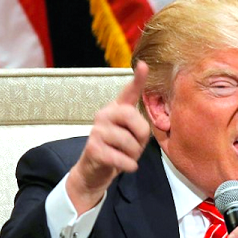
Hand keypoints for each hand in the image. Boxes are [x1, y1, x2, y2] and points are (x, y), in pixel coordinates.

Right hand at [66, 61, 150, 214]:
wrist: (95, 171)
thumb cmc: (117, 150)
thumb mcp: (131, 135)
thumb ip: (138, 125)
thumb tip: (144, 128)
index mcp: (117, 109)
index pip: (128, 92)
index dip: (138, 79)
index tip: (144, 65)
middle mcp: (104, 114)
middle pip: (133, 118)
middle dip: (141, 137)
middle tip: (136, 146)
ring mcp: (96, 131)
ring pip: (129, 142)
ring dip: (134, 155)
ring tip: (126, 157)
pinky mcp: (93, 148)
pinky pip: (120, 158)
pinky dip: (128, 165)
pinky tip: (126, 166)